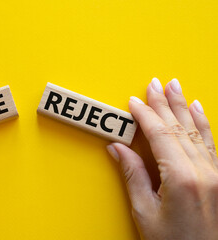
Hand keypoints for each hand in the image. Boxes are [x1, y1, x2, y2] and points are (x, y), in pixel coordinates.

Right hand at [107, 78, 216, 239]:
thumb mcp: (145, 212)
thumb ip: (133, 176)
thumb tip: (119, 149)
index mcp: (182, 178)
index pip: (160, 134)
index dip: (145, 115)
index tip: (133, 102)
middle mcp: (204, 172)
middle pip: (179, 127)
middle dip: (164, 103)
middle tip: (154, 83)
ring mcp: (216, 174)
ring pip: (197, 130)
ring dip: (183, 106)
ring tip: (175, 87)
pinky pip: (210, 142)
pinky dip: (202, 123)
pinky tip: (198, 110)